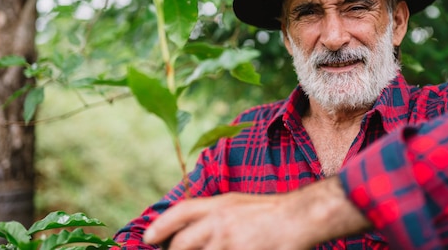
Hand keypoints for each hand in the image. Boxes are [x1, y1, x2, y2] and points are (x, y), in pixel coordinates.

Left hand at [143, 177, 370, 249]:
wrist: (299, 218)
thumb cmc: (270, 211)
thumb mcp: (238, 203)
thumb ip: (214, 214)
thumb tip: (193, 227)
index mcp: (218, 205)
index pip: (179, 213)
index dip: (159, 227)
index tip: (148, 239)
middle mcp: (219, 223)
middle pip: (181, 244)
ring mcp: (228, 244)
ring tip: (215, 248)